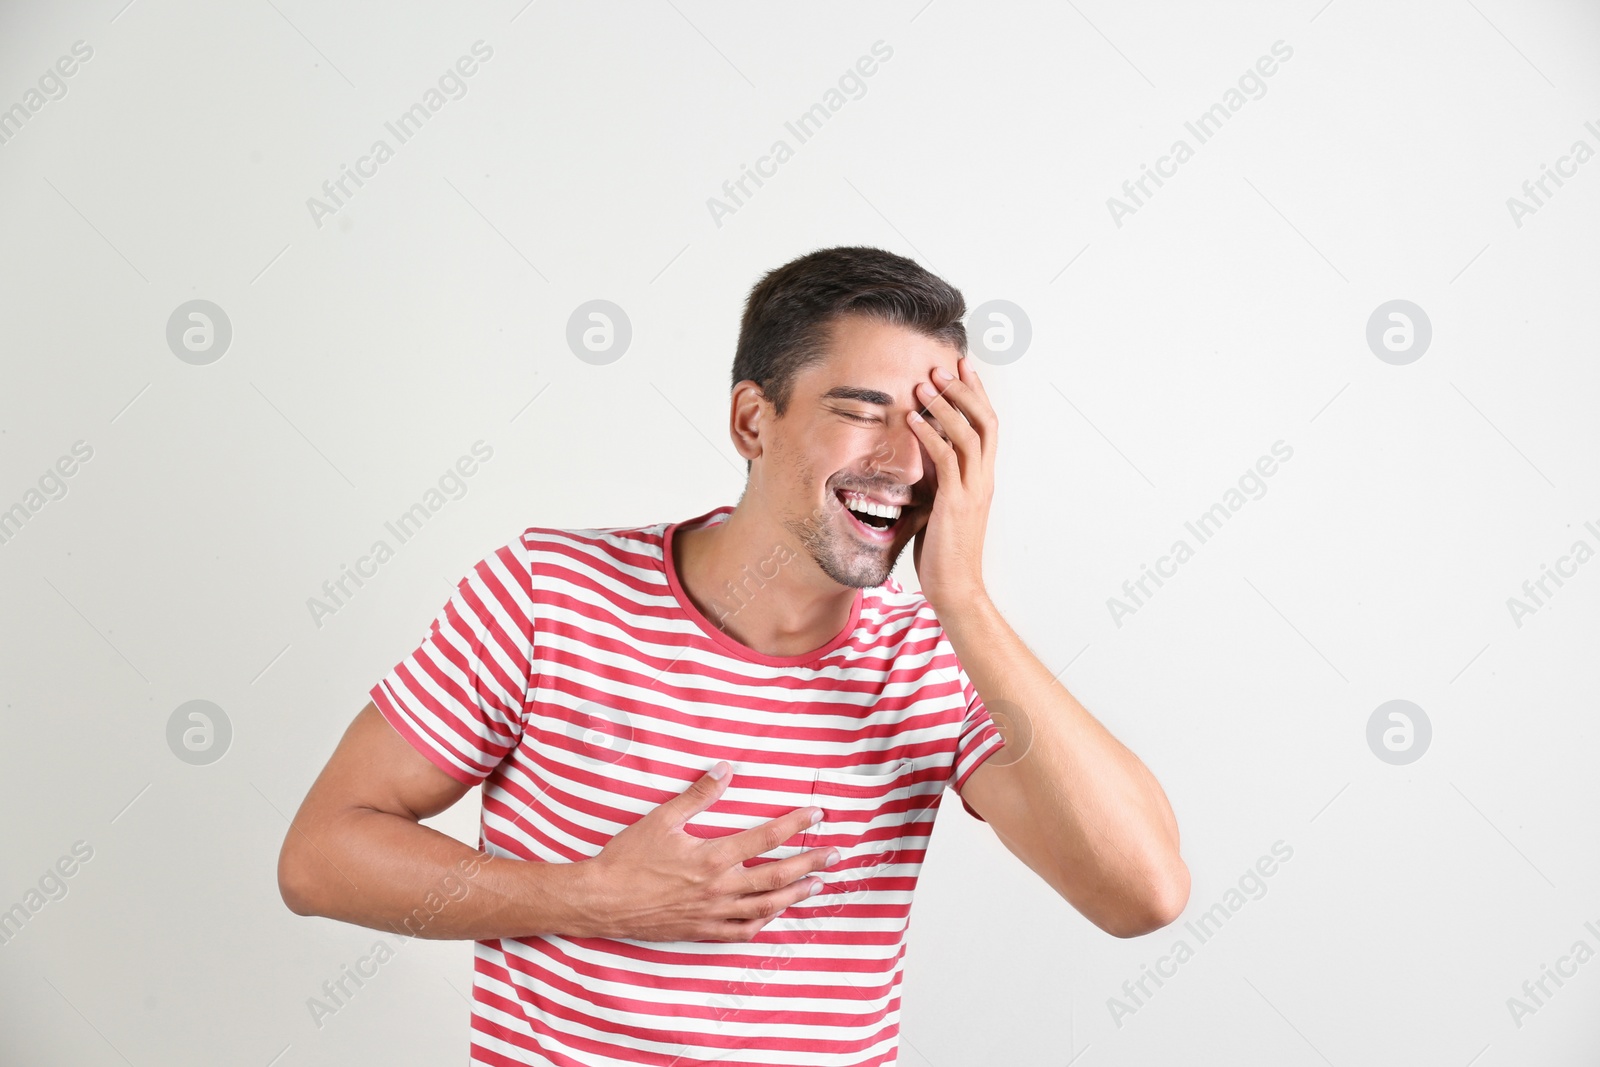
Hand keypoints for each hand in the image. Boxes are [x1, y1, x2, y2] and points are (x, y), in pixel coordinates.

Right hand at [576, 764, 840, 941]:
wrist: (602, 901)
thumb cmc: (628, 857)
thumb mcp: (662, 819)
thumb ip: (698, 794)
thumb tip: (725, 769)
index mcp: (713, 858)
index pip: (766, 839)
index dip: (795, 825)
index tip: (816, 815)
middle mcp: (719, 888)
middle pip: (777, 877)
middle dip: (810, 864)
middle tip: (834, 855)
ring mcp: (712, 914)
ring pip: (766, 907)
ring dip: (795, 896)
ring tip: (815, 885)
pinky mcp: (701, 931)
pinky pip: (741, 931)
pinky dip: (763, 923)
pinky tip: (773, 915)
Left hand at [907, 355, 997, 612]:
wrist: (956, 588)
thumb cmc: (944, 553)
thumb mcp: (940, 507)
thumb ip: (936, 481)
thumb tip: (918, 459)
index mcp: (982, 479)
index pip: (987, 426)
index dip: (976, 395)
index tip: (961, 369)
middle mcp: (983, 479)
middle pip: (984, 420)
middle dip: (964, 390)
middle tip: (943, 367)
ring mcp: (972, 489)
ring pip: (967, 434)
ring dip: (945, 405)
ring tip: (924, 384)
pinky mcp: (955, 502)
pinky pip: (945, 459)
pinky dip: (929, 435)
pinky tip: (912, 420)